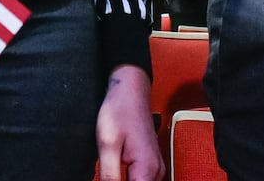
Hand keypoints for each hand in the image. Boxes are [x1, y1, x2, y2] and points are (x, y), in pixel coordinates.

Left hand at [96, 65, 163, 180]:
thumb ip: (109, 174)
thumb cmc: (120, 110)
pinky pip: (142, 180)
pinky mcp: (151, 163)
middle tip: (108, 172)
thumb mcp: (107, 144)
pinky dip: (130, 180)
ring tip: (112, 168)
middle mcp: (156, 170)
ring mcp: (155, 167)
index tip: (108, 177)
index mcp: (147, 168)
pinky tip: (117, 174)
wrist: (130, 90)